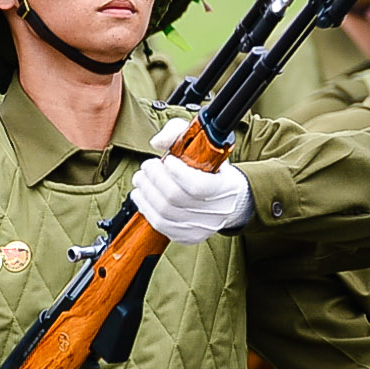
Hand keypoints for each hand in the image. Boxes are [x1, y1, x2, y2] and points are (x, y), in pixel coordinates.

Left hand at [131, 120, 252, 243]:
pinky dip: (146, 208)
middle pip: (176, 198)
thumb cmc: (212, 168)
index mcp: (226, 186)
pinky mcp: (189, 236)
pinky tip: (141, 195)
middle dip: (155, 179)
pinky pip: (161, 225)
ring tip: (140, 178)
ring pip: (165, 213)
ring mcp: (203, 226)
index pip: (198, 185)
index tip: (167, 159)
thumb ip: (178, 132)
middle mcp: (217, 210)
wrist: (228, 197)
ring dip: (146, 193)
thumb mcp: (203, 143)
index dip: (177, 172)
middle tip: (147, 166)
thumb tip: (157, 142)